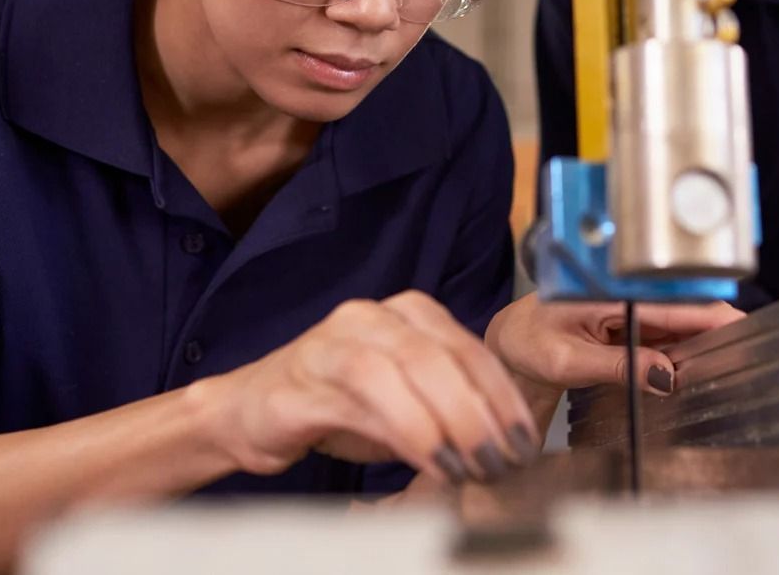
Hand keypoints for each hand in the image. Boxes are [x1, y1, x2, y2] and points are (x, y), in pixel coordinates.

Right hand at [201, 291, 539, 484]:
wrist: (251, 411)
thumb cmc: (339, 407)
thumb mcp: (409, 403)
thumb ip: (453, 408)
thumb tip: (510, 445)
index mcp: (412, 313)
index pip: (473, 350)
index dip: (505, 399)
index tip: (527, 442)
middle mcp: (377, 315)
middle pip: (445, 357)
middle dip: (482, 413)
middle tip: (503, 460)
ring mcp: (340, 338)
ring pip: (410, 368)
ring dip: (448, 422)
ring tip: (470, 465)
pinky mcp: (309, 372)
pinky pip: (367, 396)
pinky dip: (406, 429)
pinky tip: (429, 459)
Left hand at [485, 296, 744, 398]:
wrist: (510, 344)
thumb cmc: (527, 343)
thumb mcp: (566, 361)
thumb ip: (617, 367)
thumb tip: (666, 378)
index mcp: (612, 291)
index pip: (672, 303)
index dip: (712, 317)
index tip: (743, 330)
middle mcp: (627, 294)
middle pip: (686, 312)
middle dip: (714, 334)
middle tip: (741, 361)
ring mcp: (632, 309)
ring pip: (682, 326)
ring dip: (701, 347)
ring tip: (722, 369)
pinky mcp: (633, 324)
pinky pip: (668, 337)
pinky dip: (683, 354)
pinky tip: (693, 370)